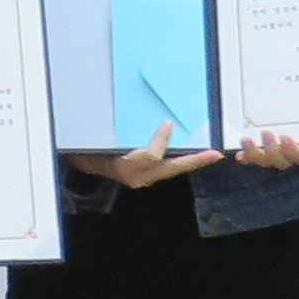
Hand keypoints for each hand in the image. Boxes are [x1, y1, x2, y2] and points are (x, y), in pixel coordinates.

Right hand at [73, 127, 224, 190]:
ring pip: (171, 170)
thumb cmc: (89, 150)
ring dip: (191, 162)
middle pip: (171, 169)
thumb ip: (115, 132)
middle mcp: (136, 177)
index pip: (149, 156)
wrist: (84, 166)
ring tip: (209, 156)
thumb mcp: (98, 140)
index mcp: (123, 167)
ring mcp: (142, 179)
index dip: (160, 140)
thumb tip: (139, 119)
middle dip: (194, 162)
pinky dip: (180, 162)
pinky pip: (166, 169)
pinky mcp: (147, 178)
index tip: (168, 124)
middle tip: (214, 155)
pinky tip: (192, 155)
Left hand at [229, 130, 298, 170]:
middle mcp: (290, 155)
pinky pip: (252, 159)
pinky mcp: (260, 153)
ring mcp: (274, 155)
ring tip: (246, 139)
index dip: (293, 150)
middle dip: (272, 149)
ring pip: (265, 160)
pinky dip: (246, 157)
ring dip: (254, 152)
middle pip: (282, 161)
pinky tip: (239, 155)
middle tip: (266, 132)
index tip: (285, 137)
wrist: (290, 108)